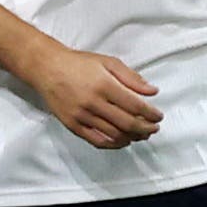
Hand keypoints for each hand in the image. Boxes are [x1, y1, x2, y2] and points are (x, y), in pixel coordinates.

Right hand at [26, 42, 162, 146]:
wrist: (48, 68)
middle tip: (154, 128)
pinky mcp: (73, 125)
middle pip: (127, 123)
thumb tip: (152, 91)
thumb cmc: (79, 63)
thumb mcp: (108, 62)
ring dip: (132, 137)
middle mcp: (93, 102)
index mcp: (104, 84)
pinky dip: (113, 144)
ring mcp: (82, 116)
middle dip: (145, 129)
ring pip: (114, 135)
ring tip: (141, 135)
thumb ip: (131, 77)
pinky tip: (123, 141)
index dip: (151, 114)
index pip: (135, 105)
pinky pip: (97, 141)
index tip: (158, 116)